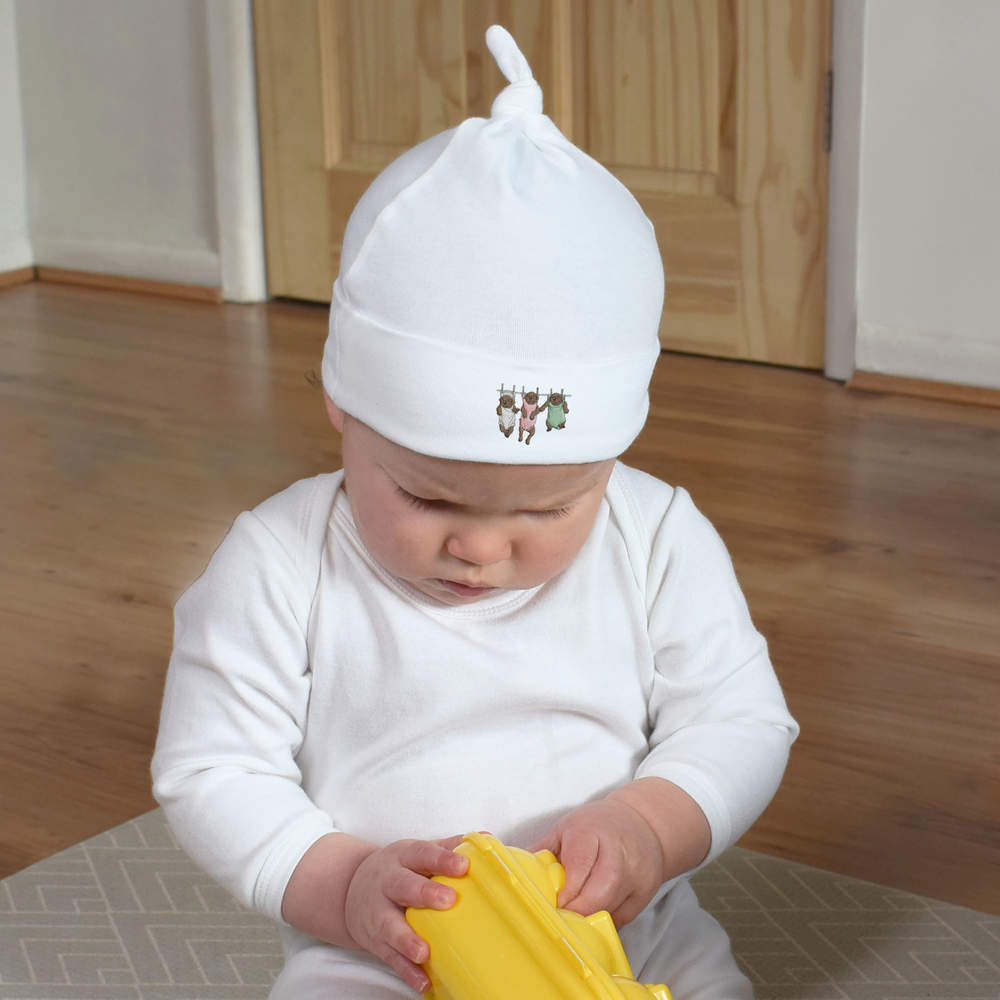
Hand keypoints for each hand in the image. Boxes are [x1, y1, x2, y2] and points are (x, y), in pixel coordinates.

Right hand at [344, 837, 467, 992]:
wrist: (351, 890)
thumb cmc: (397, 870)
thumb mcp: (416, 853)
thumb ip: (447, 848)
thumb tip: (483, 839)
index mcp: (402, 858)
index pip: (422, 854)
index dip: (442, 859)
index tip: (463, 865)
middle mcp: (387, 883)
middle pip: (403, 886)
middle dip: (424, 893)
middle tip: (449, 900)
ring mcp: (378, 914)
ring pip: (390, 926)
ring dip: (406, 940)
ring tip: (424, 952)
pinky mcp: (375, 941)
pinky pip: (390, 957)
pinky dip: (406, 971)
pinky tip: (423, 981)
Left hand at [531, 798, 663, 926]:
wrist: (642, 822)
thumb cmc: (597, 825)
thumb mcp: (566, 828)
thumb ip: (543, 851)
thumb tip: (514, 872)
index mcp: (592, 831)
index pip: (579, 865)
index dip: (565, 891)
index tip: (551, 904)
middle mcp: (618, 852)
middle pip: (600, 891)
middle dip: (577, 910)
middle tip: (559, 917)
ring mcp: (636, 874)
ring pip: (611, 908)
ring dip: (588, 919)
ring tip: (571, 922)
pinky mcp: (646, 892)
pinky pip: (622, 918)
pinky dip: (603, 922)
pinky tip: (591, 918)